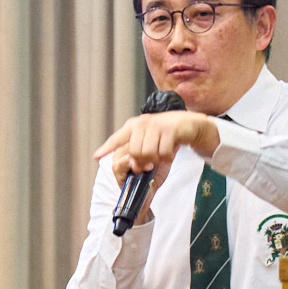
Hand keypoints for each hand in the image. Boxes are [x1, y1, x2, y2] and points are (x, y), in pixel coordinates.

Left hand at [95, 110, 220, 222]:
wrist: (190, 125)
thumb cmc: (167, 136)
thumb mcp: (150, 142)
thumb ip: (138, 152)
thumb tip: (132, 166)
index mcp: (134, 126)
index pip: (117, 138)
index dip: (107, 148)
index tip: (96, 156)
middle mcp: (143, 122)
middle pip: (134, 152)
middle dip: (142, 162)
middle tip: (150, 164)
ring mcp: (156, 124)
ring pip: (147, 153)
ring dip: (155, 159)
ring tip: (161, 156)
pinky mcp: (170, 129)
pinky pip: (162, 152)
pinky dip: (166, 157)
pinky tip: (169, 153)